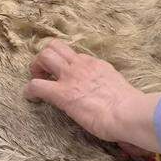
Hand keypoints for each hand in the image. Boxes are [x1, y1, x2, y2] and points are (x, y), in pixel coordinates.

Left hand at [24, 40, 160, 148]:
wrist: (129, 113)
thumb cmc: (130, 108)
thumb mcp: (117, 87)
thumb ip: (106, 85)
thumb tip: (105, 95)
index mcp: (96, 65)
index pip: (75, 56)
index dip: (65, 65)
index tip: (64, 77)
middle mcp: (81, 66)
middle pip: (55, 47)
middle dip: (44, 58)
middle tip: (43, 74)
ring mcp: (71, 77)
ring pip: (44, 56)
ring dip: (35, 68)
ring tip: (37, 81)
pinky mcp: (62, 94)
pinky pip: (36, 85)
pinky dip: (30, 91)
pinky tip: (31, 99)